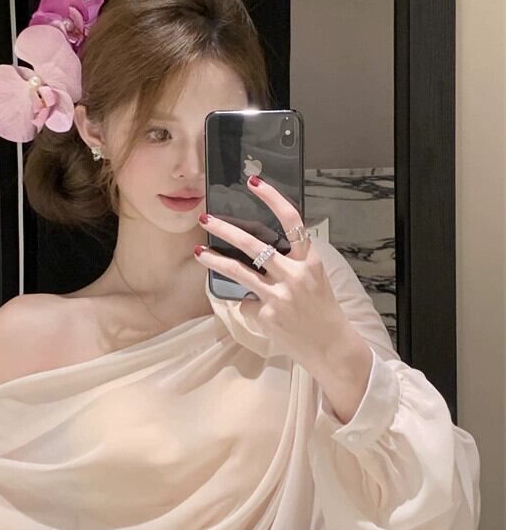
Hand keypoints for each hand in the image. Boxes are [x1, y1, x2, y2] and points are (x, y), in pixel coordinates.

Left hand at [195, 174, 353, 369]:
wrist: (331, 347)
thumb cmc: (320, 309)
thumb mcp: (313, 278)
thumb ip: (291, 262)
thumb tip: (255, 250)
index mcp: (310, 260)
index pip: (292, 221)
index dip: (272, 198)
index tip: (253, 182)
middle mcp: (295, 274)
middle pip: (254, 245)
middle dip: (226, 230)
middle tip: (206, 218)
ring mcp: (280, 295)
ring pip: (239, 272)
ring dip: (215, 260)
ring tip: (198, 252)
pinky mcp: (268, 315)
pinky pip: (246, 304)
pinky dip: (249, 306)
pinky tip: (263, 316)